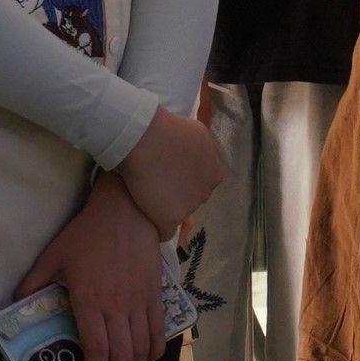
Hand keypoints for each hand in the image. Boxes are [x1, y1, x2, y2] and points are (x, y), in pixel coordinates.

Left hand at [8, 182, 174, 360]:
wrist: (126, 213)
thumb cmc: (87, 234)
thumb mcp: (53, 256)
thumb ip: (34, 282)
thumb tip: (16, 302)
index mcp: (89, 301)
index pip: (96, 350)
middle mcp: (116, 307)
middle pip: (120, 355)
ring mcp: (139, 301)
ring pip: (140, 347)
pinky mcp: (155, 294)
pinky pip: (158, 329)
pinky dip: (154, 350)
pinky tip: (147, 359)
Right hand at [108, 104, 224, 237]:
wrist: (145, 137)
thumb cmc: (168, 128)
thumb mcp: (197, 134)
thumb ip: (200, 151)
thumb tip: (194, 157)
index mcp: (215, 173)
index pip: (200, 185)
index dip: (181, 181)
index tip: (166, 175)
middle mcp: (207, 192)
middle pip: (190, 200)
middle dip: (175, 195)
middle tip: (154, 185)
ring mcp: (190, 206)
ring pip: (177, 214)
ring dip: (163, 209)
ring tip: (144, 198)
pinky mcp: (171, 217)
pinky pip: (166, 232)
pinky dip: (157, 228)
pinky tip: (146, 220)